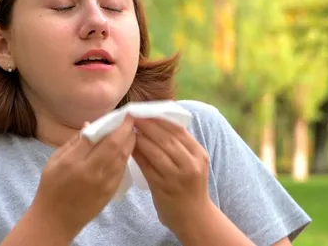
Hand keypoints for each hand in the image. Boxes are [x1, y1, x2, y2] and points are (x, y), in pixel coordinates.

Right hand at [29, 116, 135, 239]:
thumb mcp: (55, 160)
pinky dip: (126, 156)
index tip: (122, 114)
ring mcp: (103, 183)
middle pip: (115, 146)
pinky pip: (122, 169)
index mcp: (74, 161)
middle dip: (126, 130)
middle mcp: (91, 171)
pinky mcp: (110, 191)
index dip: (112, 124)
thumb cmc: (51, 186)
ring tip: (132, 131)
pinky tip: (127, 148)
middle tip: (131, 120)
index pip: (97, 137)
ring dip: (130, 142)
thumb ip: (74, 142)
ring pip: (122, 157)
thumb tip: (90, 124)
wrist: (57, 219)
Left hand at [132, 118, 212, 234]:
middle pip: (166, 138)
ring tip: (128, 129)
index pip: (178, 130)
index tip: (146, 110)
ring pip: (156, 151)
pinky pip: (147, 167)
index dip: (160, 118)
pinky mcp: (163, 188)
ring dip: (140, 138)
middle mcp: (190, 164)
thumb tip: (158, 121)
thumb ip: (181, 145)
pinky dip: (137, 155)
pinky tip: (128, 147)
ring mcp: (177, 177)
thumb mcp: (194, 163)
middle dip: (148, 125)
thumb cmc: (190, 186)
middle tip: (133, 116)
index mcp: (199, 154)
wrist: (194, 218)